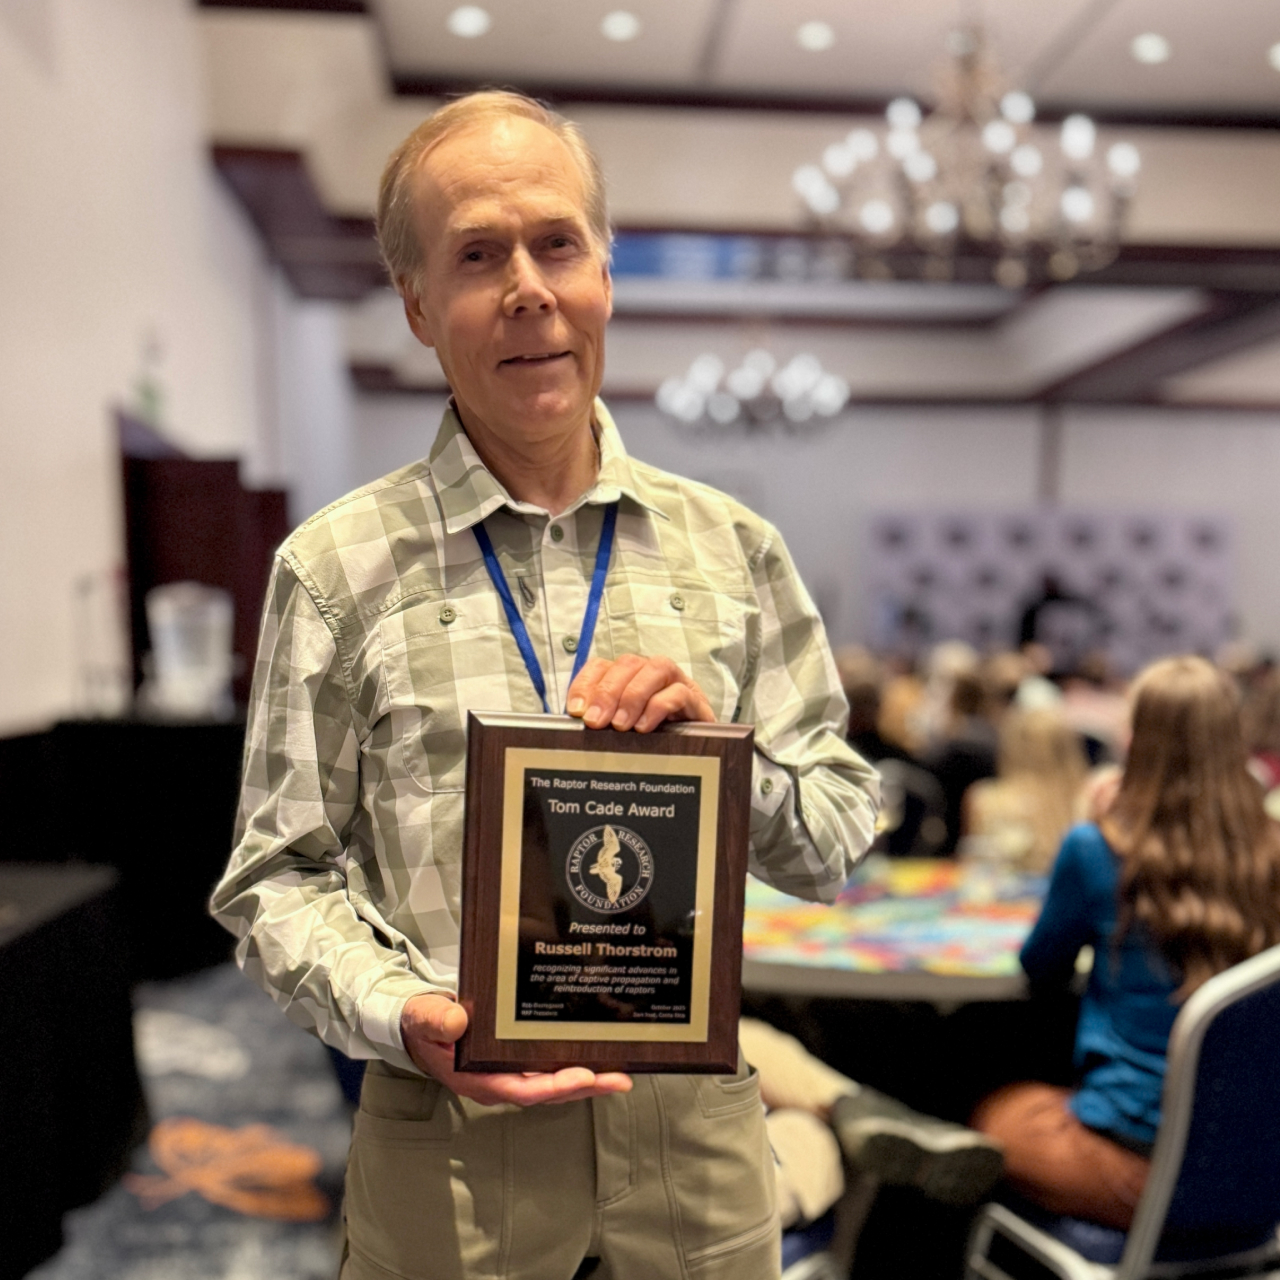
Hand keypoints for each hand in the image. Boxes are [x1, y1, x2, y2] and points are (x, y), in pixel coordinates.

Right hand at [400, 994, 632, 1106]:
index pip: (521, 1088)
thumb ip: (436, 1020)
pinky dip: (574, 1065)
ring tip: (621, 1074)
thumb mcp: (423, 1018)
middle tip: (617, 1079)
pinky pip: (549, 1067)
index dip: (553, 1086)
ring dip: (587, 1080)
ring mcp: (509, 1073)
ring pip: (553, 1083)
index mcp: (476, 1078)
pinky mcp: (516, 1061)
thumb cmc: (423, 1023)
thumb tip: (457, 1023)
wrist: (419, 1023)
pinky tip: (598, 1058)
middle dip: (584, 1087)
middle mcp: (497, 1081)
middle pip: (547, 1091)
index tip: (582, 1076)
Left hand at [566, 654, 713, 732]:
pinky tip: (644, 727)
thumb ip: (602, 722)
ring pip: (656, 667)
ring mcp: (677, 683)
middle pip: (628, 663)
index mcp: (628, 678)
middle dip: (607, 692)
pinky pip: (680, 692)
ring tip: (621, 725)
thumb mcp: (621, 730)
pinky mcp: (696, 701)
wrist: (695, 756)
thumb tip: (579, 722)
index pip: (602, 665)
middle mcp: (651, 673)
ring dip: (633, 695)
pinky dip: (658, 707)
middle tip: (595, 723)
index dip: (585, 684)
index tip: (576, 711)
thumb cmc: (652, 741)